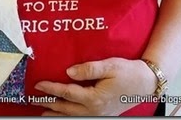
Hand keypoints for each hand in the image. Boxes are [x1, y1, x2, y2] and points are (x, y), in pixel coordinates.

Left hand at [33, 58, 156, 115]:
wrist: (147, 83)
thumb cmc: (129, 72)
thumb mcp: (109, 66)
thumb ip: (88, 69)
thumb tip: (69, 72)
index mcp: (95, 98)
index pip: (67, 93)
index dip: (52, 88)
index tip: (39, 85)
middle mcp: (95, 110)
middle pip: (67, 108)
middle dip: (49, 104)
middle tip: (34, 101)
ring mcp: (99, 114)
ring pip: (73, 116)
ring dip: (57, 113)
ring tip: (44, 111)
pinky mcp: (103, 114)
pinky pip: (81, 117)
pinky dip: (70, 115)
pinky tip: (65, 112)